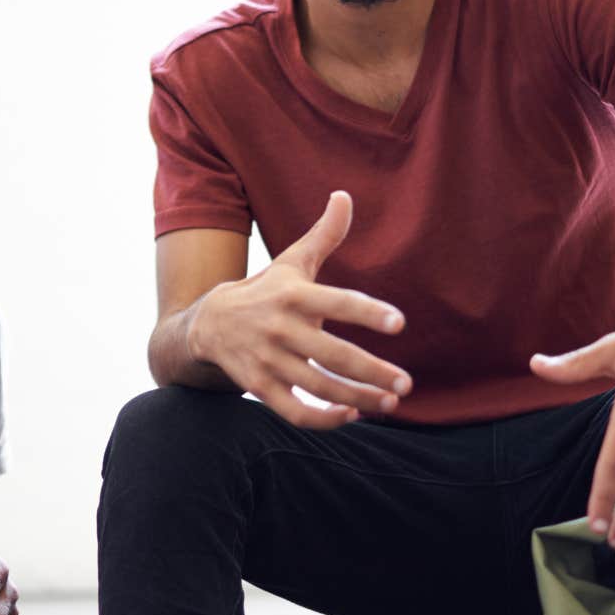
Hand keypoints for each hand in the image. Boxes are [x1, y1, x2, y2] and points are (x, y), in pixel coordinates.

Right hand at [188, 191, 411, 428]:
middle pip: (332, 353)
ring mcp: (269, 360)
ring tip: (390, 402)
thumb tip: (344, 195)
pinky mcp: (260, 386)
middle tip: (406, 383)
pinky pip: (294, 411)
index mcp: (295, 295)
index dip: (368, 312)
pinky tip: (351, 415)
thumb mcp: (291, 261)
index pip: (337, 302)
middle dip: (372, 372)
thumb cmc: (265, 290)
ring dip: (357, 398)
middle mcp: (282, 328)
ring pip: (318, 387)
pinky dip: (322, 419)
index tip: (399, 323)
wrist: (208, 323)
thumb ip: (324, 235)